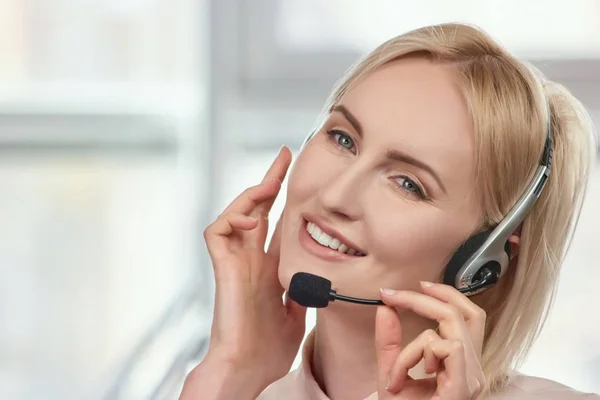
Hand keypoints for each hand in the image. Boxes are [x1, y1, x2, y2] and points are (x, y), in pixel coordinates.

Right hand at [181, 147, 306, 398]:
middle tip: (284, 156)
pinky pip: (217, 231)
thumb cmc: (266, 350)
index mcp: (268, 269)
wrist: (247, 370)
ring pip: (235, 214)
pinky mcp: (223, 268)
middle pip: (257, 210)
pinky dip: (231, 218)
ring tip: (270, 183)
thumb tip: (316, 276)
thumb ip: (301, 290)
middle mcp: (251, 260)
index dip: (284, 202)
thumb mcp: (295, 314)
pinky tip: (249, 219)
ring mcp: (235, 262)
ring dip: (252, 194)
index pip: (275, 225)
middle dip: (270, 181)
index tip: (298, 179)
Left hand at [375, 281, 486, 399]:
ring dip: (413, 341)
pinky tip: (404, 380)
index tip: (406, 289)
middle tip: (392, 296)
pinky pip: (444, 346)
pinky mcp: (465, 387)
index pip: (467, 315)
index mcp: (462, 364)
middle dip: (425, 298)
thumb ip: (389, 341)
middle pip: (467, 312)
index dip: (442, 293)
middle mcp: (474, 370)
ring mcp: (473, 379)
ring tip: (396, 369)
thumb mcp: (391, 372)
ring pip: (451, 327)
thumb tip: (385, 307)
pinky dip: (415, 354)